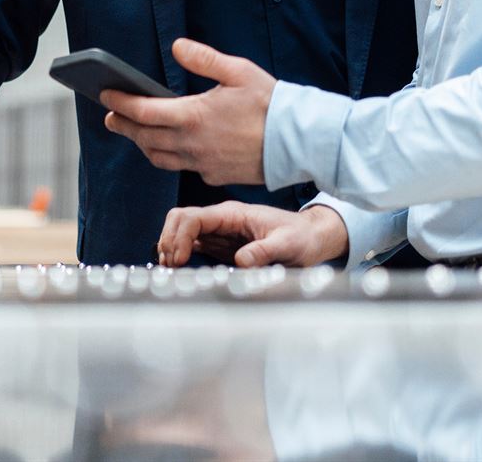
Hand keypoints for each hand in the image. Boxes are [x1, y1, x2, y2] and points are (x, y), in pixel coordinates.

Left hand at [102, 39, 274, 186]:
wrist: (298, 142)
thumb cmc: (271, 103)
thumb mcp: (238, 71)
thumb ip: (203, 59)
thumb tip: (176, 46)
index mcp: (193, 116)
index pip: (143, 111)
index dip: (120, 102)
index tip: (105, 95)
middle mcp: (192, 144)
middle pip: (144, 137)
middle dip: (123, 125)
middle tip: (111, 116)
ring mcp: (202, 163)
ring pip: (159, 157)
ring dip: (143, 144)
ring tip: (135, 132)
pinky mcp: (214, 176)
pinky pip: (182, 167)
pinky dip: (169, 156)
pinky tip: (170, 146)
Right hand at [158, 201, 347, 267]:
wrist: (312, 237)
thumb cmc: (301, 236)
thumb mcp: (287, 244)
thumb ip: (265, 251)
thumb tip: (242, 261)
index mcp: (233, 214)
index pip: (193, 217)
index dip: (180, 236)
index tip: (178, 259)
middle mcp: (222, 220)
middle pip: (181, 219)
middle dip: (169, 239)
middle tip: (171, 265)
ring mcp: (220, 231)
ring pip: (183, 230)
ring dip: (172, 245)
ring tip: (171, 267)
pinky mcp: (222, 244)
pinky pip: (193, 243)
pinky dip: (181, 252)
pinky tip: (180, 266)